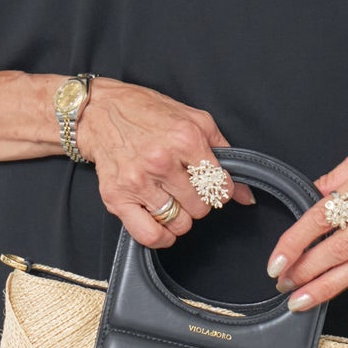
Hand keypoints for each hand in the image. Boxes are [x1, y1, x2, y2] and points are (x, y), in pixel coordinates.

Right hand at [78, 78, 254, 245]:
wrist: (100, 111)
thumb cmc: (147, 113)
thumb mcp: (194, 120)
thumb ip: (224, 154)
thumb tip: (246, 195)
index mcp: (185, 139)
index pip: (221, 186)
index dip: (221, 190)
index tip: (212, 186)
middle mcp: (161, 161)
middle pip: (201, 207)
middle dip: (200, 201)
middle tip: (188, 188)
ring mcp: (138, 181)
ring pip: (179, 223)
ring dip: (180, 216)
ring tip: (172, 199)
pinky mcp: (117, 198)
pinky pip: (149, 235)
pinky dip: (161, 236)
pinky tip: (162, 222)